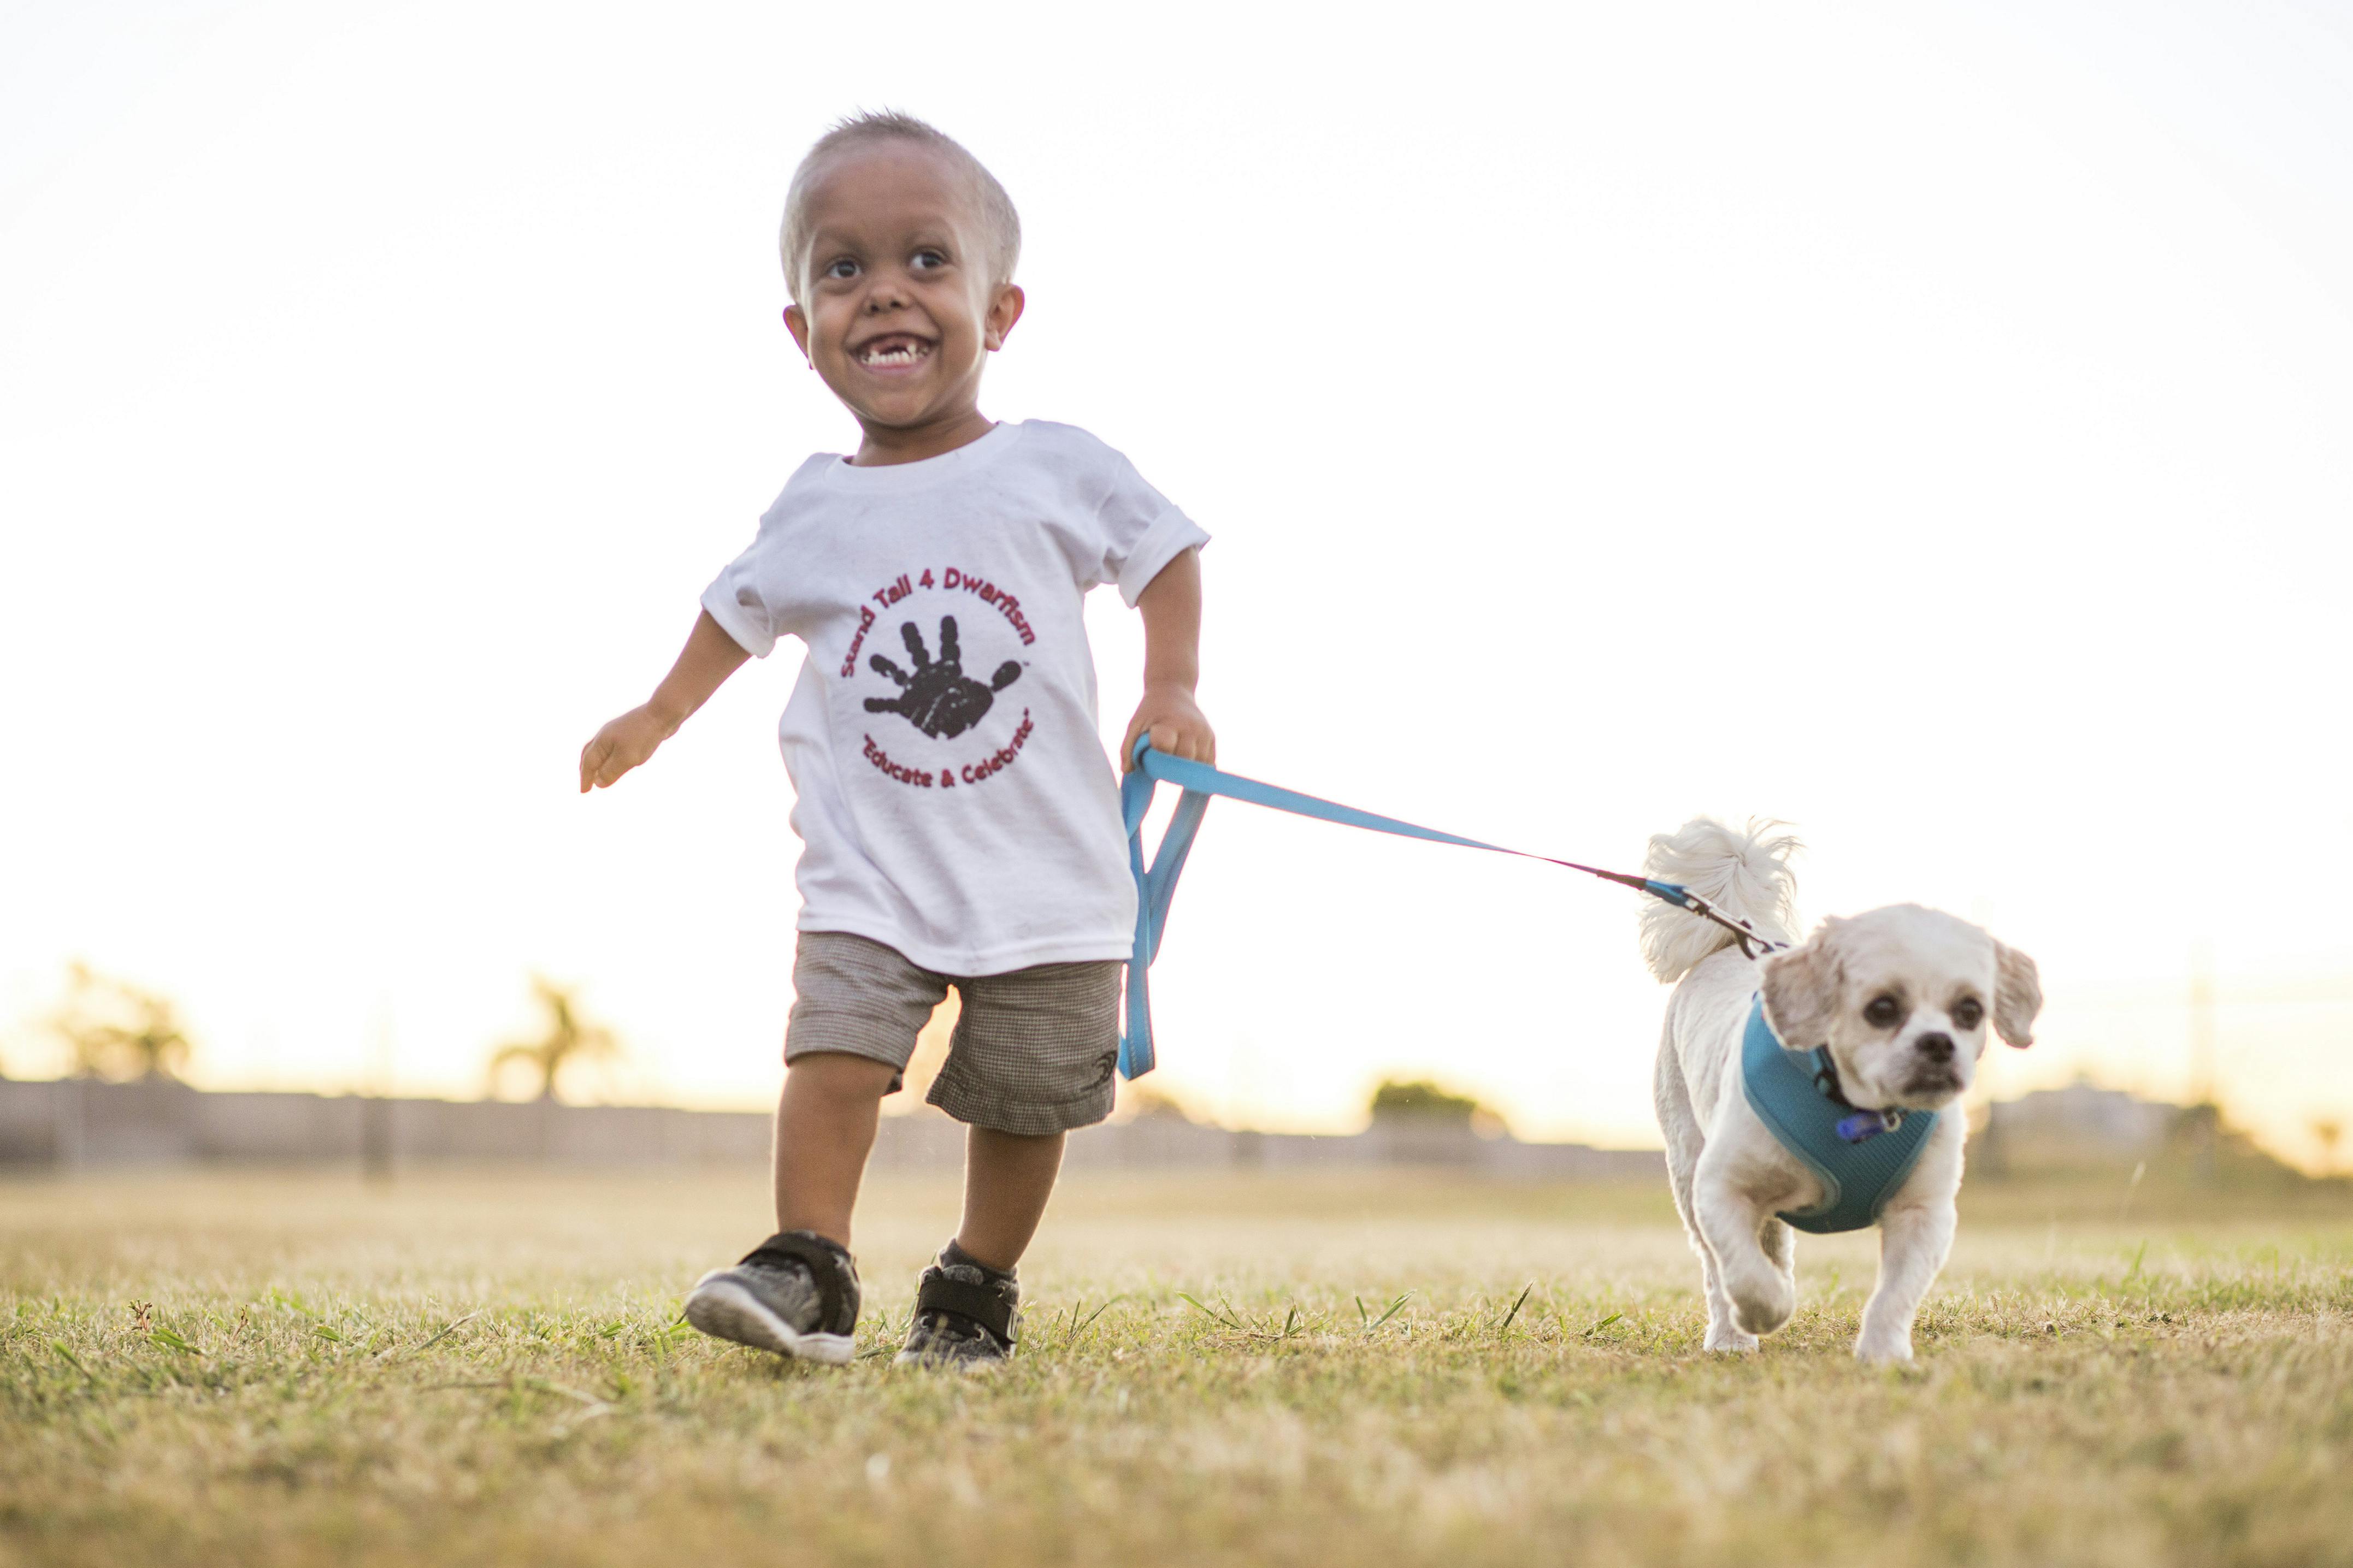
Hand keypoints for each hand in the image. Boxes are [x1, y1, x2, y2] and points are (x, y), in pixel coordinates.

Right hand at [579, 705, 674, 792]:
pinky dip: (608, 756)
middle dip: (586, 770)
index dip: (586, 778)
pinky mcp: (629, 731)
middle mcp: (606, 734)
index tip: (584, 792)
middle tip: (586, 783)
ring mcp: (617, 731)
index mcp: (602, 741)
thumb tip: (598, 784)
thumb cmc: (644, 735)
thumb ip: (611, 771)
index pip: (589, 763)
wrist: (663, 712)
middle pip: (589, 754)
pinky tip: (617, 759)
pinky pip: (613, 746)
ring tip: (598, 773)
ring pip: (600, 749)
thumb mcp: (627, 758)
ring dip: (597, 762)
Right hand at [863, 615, 1021, 739]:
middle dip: (914, 639)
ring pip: (897, 672)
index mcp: (948, 669)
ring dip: (886, 666)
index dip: (949, 635)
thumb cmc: (968, 709)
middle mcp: (928, 675)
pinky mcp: (904, 707)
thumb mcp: (985, 695)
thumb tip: (1019, 665)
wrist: (950, 729)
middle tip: (907, 623)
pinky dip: (877, 703)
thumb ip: (999, 680)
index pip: (949, 648)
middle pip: (920, 652)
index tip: (947, 618)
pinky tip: (866, 701)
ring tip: (874, 658)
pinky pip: (887, 704)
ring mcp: (914, 689)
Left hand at [1121, 682, 1214, 771]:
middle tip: (1162, 769)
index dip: (1158, 757)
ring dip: (1187, 772)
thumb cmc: (1150, 712)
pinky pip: (1208, 762)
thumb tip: (1128, 771)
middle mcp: (1190, 727)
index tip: (1151, 759)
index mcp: (1169, 723)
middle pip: (1185, 759)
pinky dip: (1198, 768)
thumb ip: (1127, 749)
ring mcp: (1204, 733)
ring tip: (1174, 767)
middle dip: (1173, 769)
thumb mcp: (1134, 725)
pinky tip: (1186, 766)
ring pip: (1199, 764)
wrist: (1173, 690)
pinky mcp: (1211, 738)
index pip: (1166, 746)